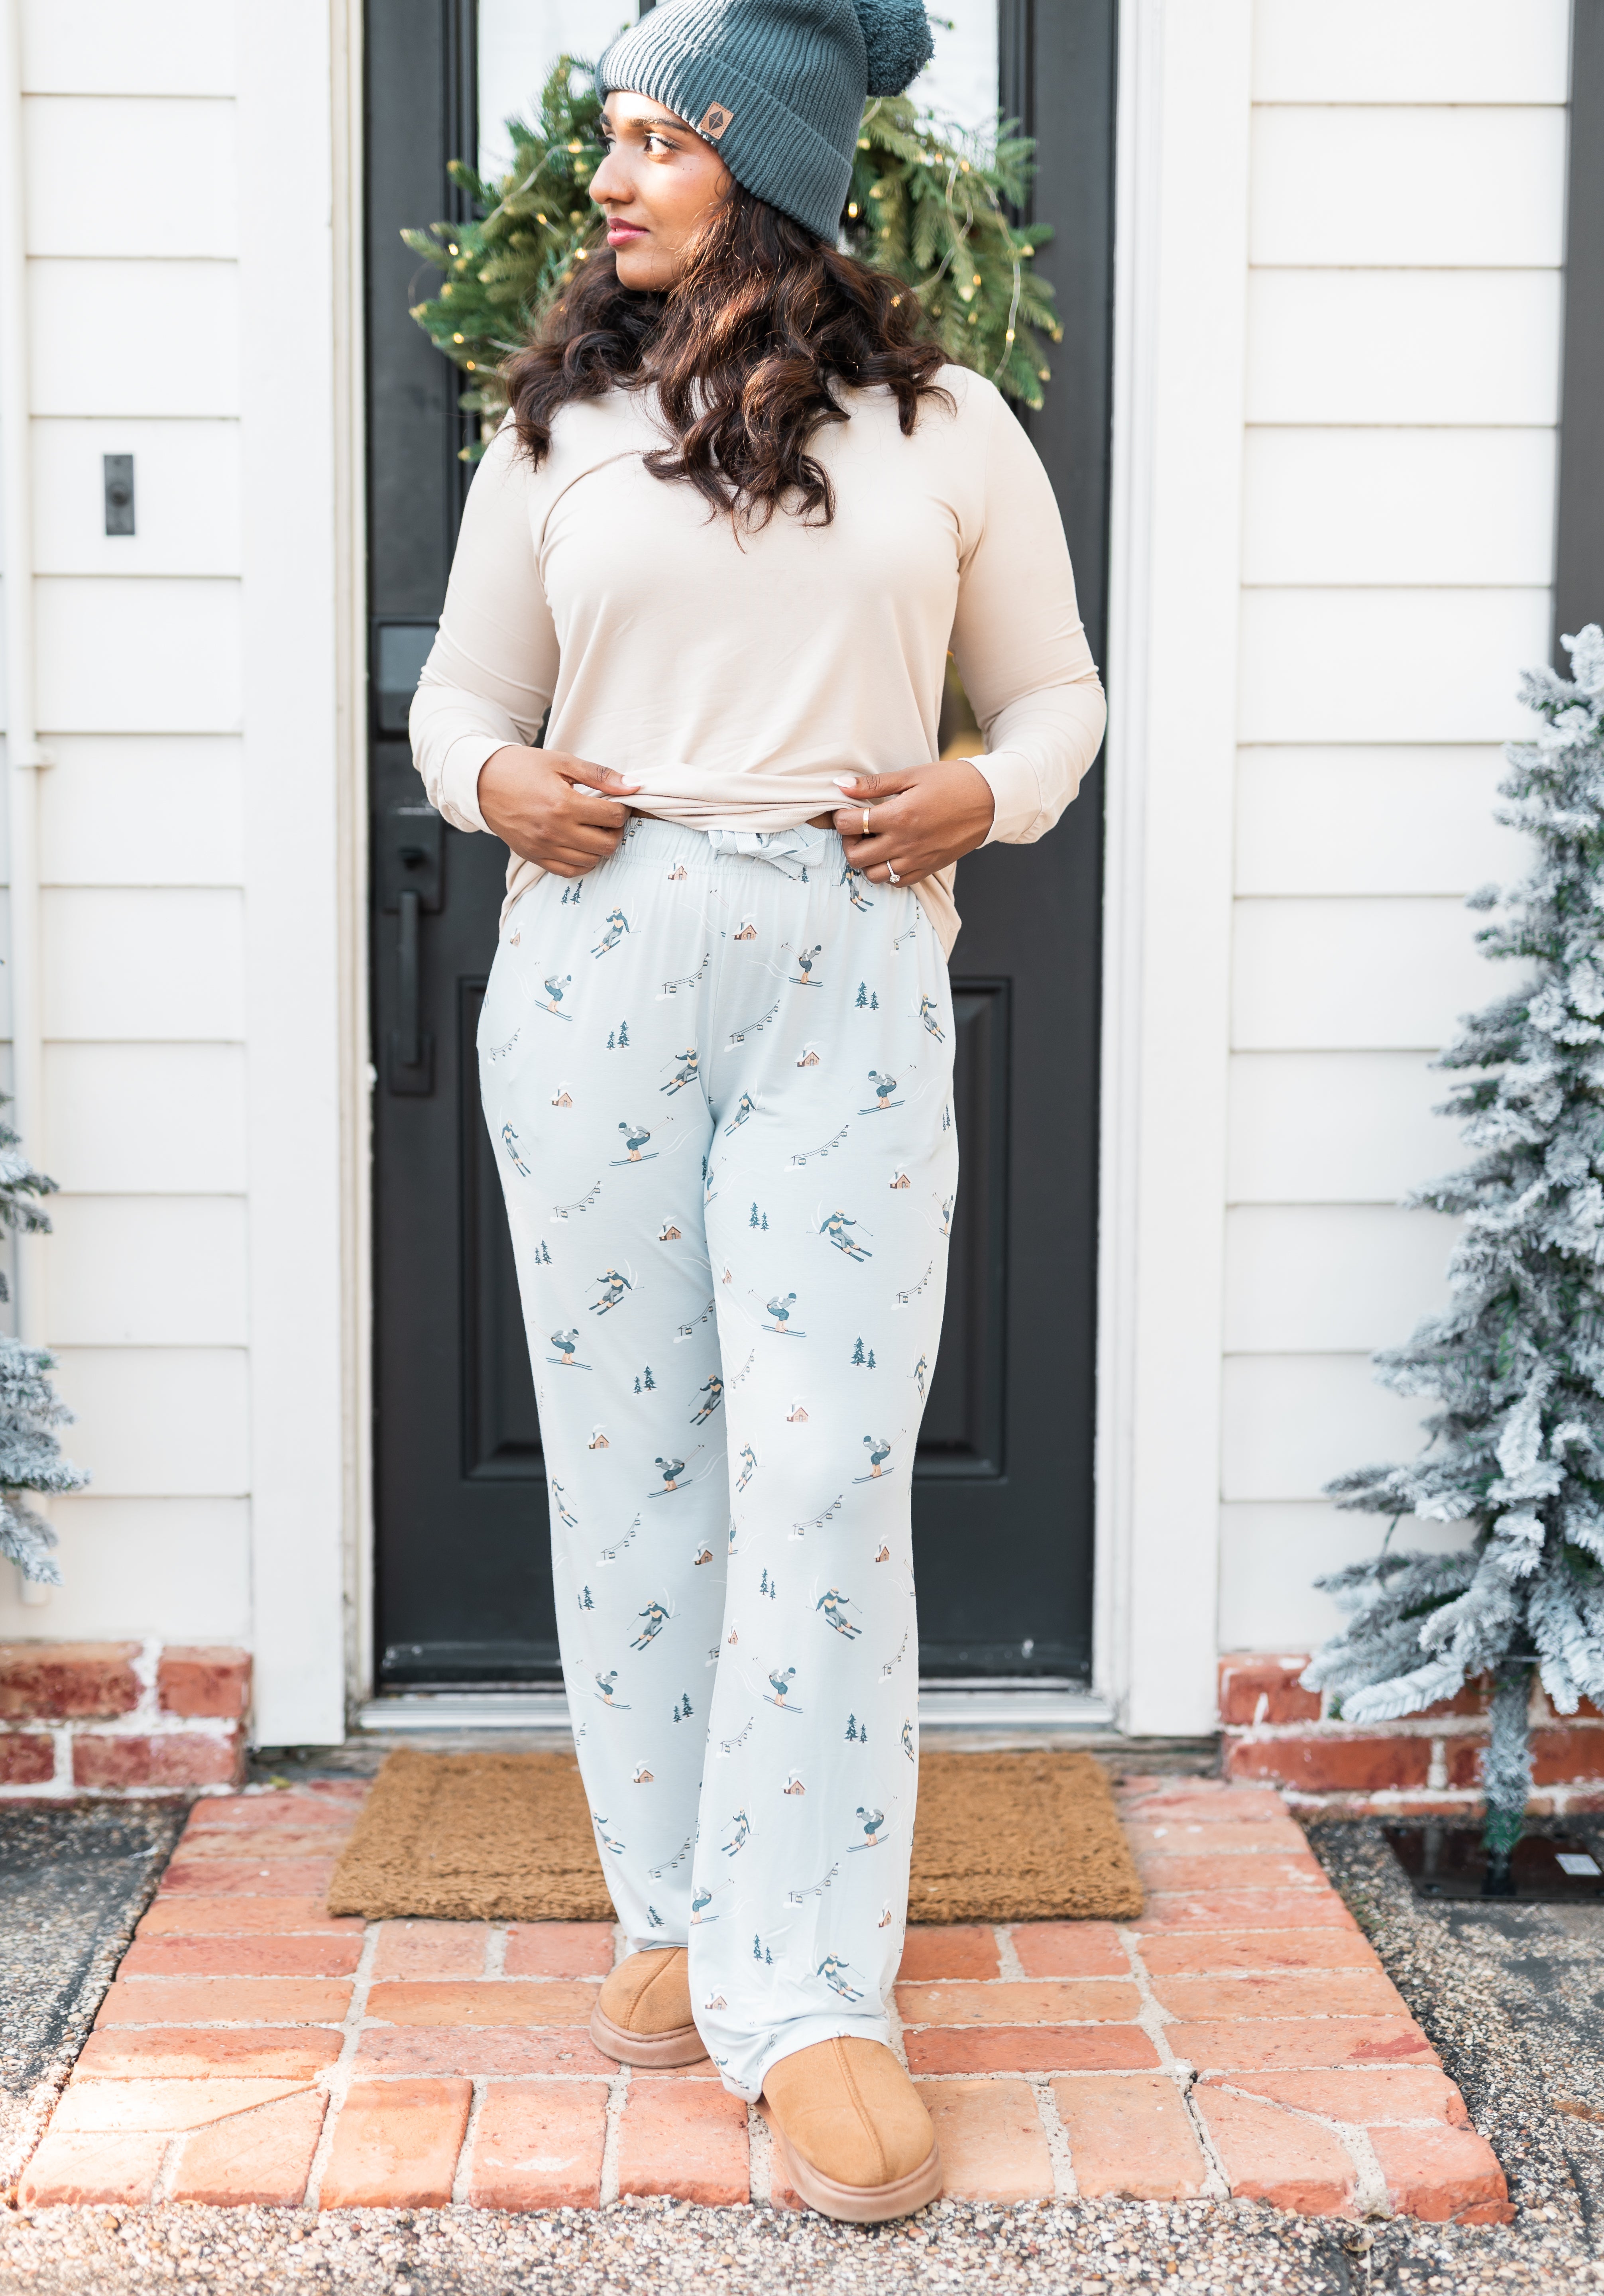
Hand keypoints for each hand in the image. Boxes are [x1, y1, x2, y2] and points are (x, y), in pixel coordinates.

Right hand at [477, 745, 640, 877]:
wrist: (481, 782)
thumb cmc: (521, 768)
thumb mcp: (562, 762)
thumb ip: (600, 775)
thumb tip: (633, 785)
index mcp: (563, 804)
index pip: (612, 817)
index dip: (622, 809)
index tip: (616, 803)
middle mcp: (554, 831)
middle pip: (606, 844)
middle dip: (615, 830)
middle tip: (608, 818)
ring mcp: (544, 848)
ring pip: (591, 861)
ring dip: (600, 846)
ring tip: (593, 829)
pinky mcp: (535, 857)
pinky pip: (569, 871)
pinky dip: (583, 862)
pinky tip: (581, 846)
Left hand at [831, 758, 994, 885]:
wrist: (989, 801)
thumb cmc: (951, 782)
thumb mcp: (912, 775)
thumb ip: (875, 784)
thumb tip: (841, 785)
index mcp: (898, 816)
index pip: (849, 825)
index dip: (840, 817)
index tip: (847, 810)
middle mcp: (905, 843)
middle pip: (856, 857)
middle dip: (848, 842)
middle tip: (857, 829)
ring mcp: (917, 860)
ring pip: (874, 875)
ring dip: (867, 860)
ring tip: (874, 842)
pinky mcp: (928, 869)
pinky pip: (897, 882)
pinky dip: (888, 872)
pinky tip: (892, 853)